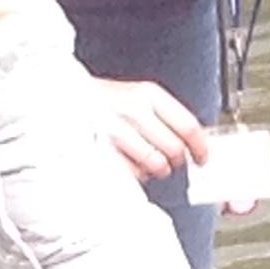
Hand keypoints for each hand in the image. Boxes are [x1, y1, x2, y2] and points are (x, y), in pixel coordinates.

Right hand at [94, 75, 209, 183]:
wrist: (66, 99)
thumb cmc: (108, 103)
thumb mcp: (139, 98)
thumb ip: (168, 117)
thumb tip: (197, 143)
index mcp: (148, 94)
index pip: (187, 125)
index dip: (200, 147)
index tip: (203, 158)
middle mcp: (133, 109)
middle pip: (175, 148)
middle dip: (176, 160)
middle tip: (171, 161)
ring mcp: (116, 130)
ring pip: (156, 163)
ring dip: (156, 169)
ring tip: (148, 163)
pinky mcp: (102, 150)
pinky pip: (132, 173)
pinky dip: (135, 174)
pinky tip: (129, 163)